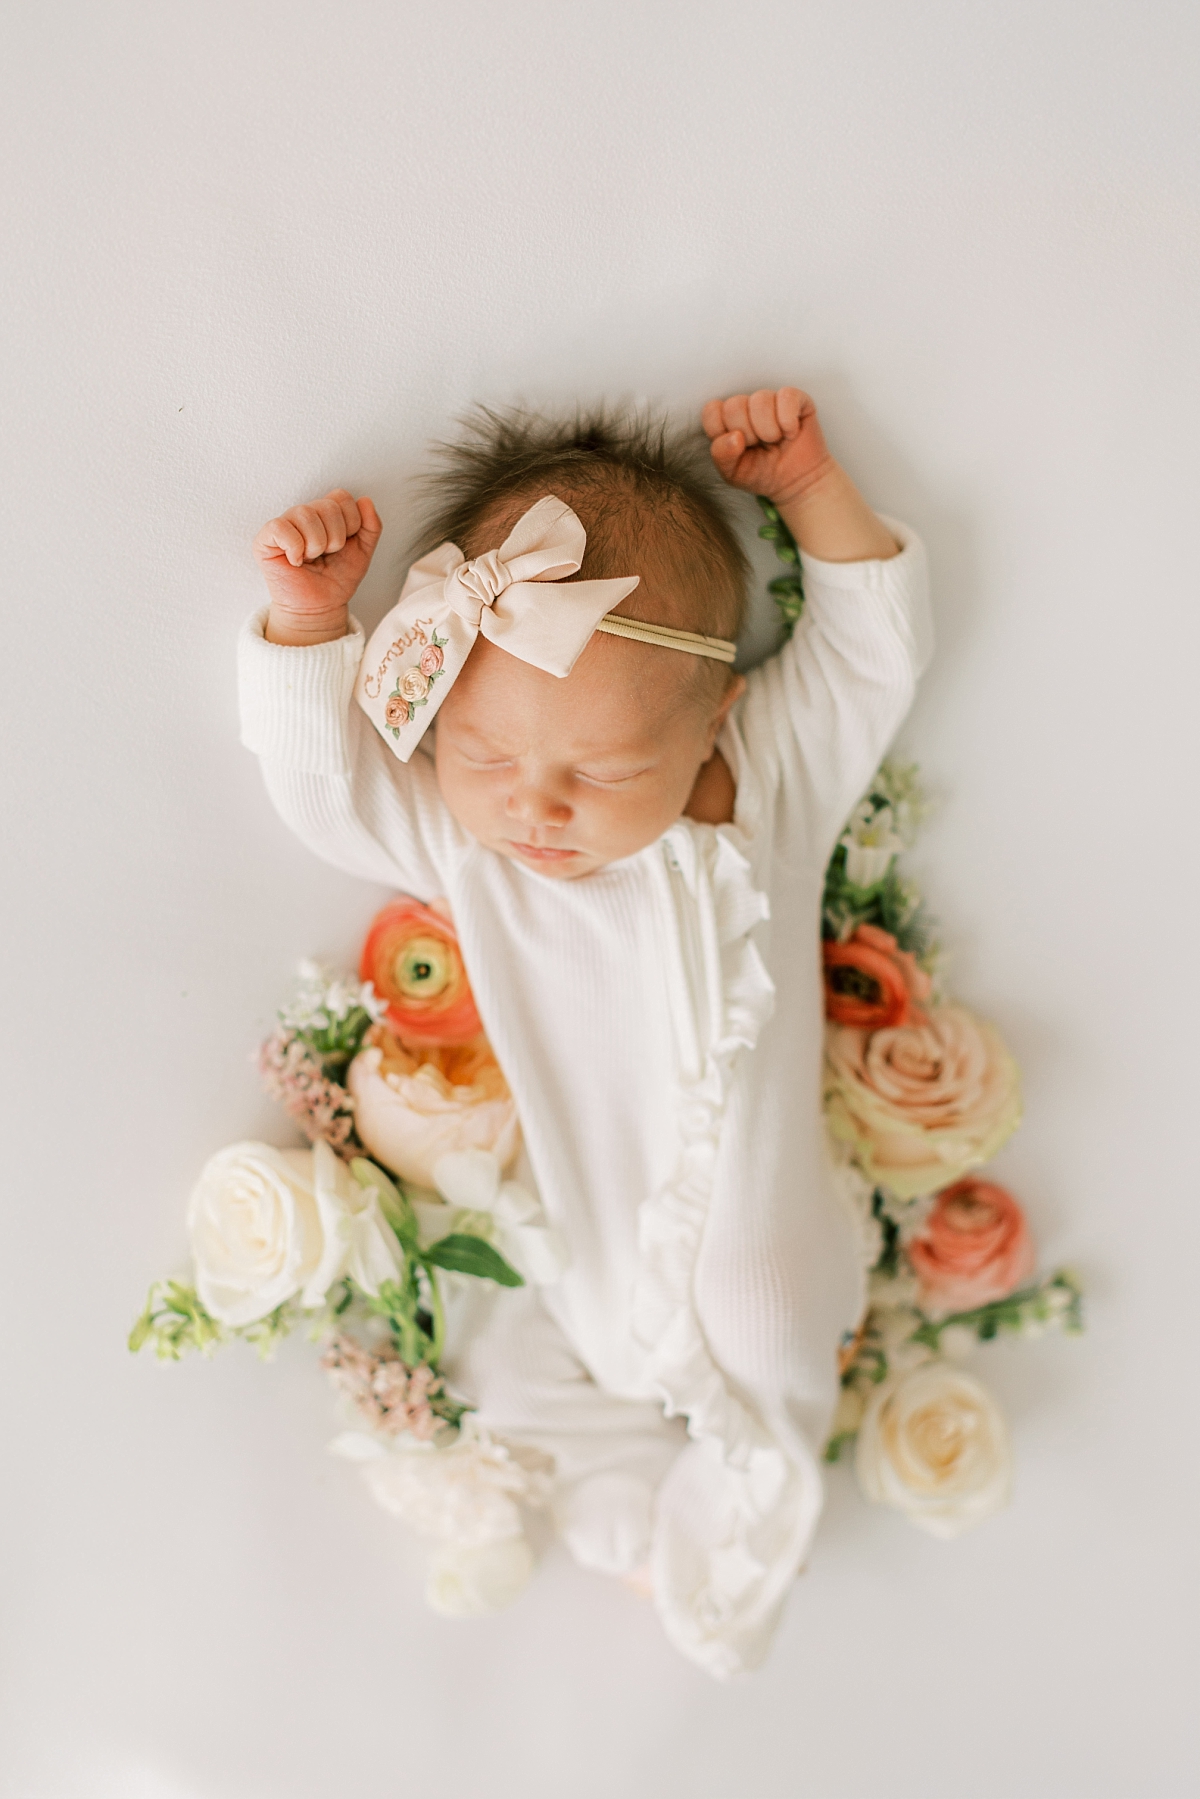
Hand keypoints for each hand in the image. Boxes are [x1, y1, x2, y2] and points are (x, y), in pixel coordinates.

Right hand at [253, 489, 381, 643]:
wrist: (320, 607)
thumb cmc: (337, 578)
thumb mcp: (364, 552)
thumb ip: (371, 526)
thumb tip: (365, 500)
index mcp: (325, 513)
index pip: (341, 497)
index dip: (350, 523)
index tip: (344, 545)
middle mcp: (304, 514)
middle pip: (326, 506)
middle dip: (335, 539)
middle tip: (326, 555)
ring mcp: (284, 525)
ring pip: (305, 514)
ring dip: (316, 545)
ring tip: (311, 559)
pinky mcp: (265, 539)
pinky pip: (281, 527)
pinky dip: (295, 548)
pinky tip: (296, 561)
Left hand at [701, 387, 833, 507]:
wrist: (796, 483)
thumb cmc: (762, 475)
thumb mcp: (733, 473)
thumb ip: (722, 455)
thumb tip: (734, 437)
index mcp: (727, 421)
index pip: (712, 410)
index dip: (723, 432)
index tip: (738, 448)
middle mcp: (747, 406)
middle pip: (734, 405)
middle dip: (748, 434)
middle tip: (759, 446)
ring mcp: (771, 401)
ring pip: (760, 400)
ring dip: (768, 430)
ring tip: (775, 441)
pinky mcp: (796, 400)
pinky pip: (786, 397)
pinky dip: (788, 422)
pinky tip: (791, 433)